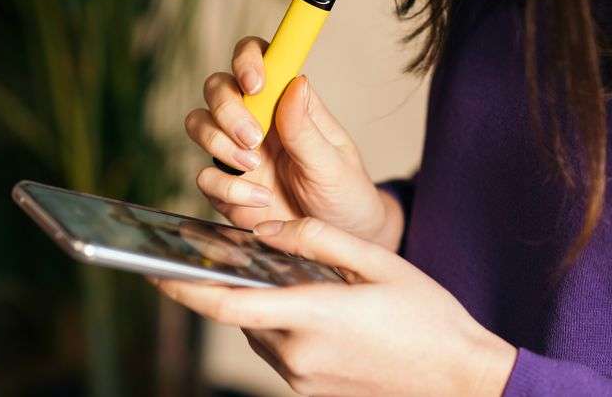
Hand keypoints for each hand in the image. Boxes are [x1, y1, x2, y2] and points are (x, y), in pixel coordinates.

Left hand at [152, 218, 516, 395]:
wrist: (459, 376)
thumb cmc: (425, 315)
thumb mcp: (376, 261)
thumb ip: (316, 238)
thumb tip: (266, 230)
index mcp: (313, 316)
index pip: (228, 305)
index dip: (183, 288)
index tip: (152, 271)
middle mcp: (298, 354)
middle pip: (240, 314)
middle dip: (228, 284)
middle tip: (227, 251)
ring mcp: (302, 377)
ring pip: (257, 330)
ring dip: (255, 302)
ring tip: (275, 273)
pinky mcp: (310, 387)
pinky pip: (277, 347)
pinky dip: (275, 321)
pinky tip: (300, 300)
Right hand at [184, 36, 403, 249]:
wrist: (339, 242)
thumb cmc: (344, 194)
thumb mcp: (334, 164)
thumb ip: (307, 129)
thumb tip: (296, 82)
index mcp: (288, 103)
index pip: (259, 58)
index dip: (248, 59)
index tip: (255, 84)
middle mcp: (257, 120)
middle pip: (218, 87)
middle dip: (228, 109)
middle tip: (253, 138)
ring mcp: (237, 152)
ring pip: (199, 123)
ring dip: (219, 142)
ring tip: (254, 166)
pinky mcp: (226, 188)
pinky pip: (204, 177)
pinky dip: (226, 188)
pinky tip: (260, 201)